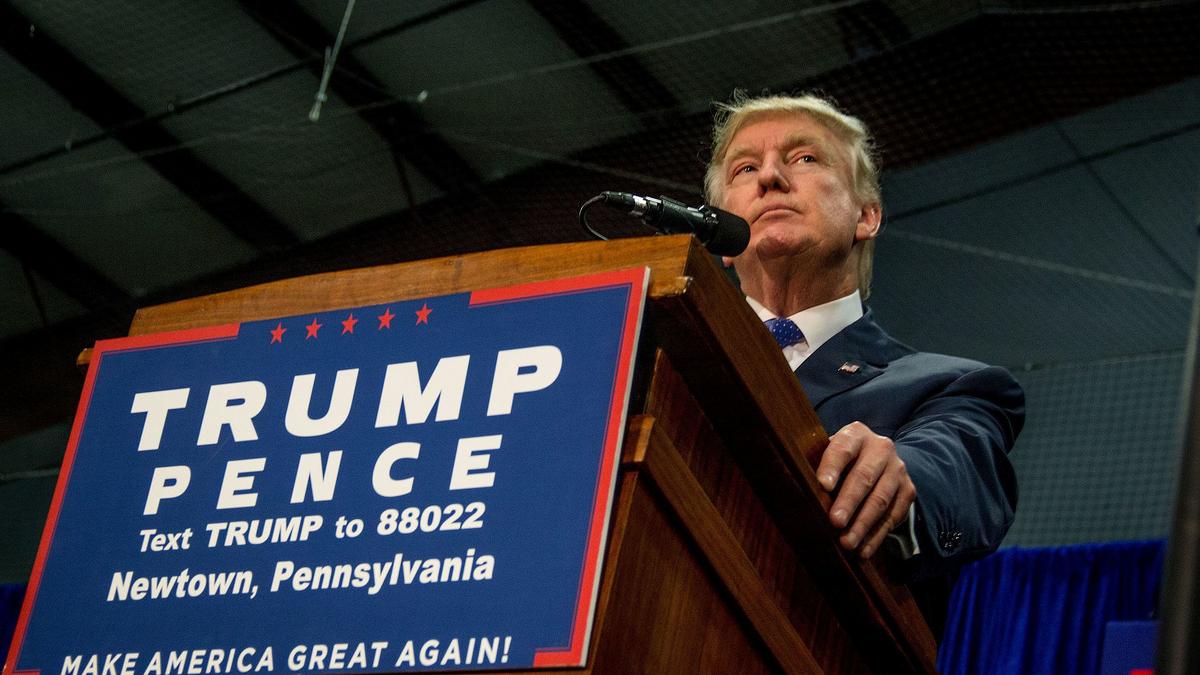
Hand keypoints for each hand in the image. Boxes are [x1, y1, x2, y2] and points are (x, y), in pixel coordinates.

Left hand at [817, 421, 915, 558]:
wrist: (878, 460)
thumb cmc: (841, 460)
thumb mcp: (828, 453)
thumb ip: (815, 465)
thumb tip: (795, 489)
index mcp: (856, 434)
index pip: (842, 449)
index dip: (832, 466)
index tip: (823, 485)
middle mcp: (881, 448)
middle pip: (864, 476)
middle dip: (849, 501)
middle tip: (835, 522)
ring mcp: (898, 469)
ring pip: (881, 499)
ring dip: (863, 524)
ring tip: (847, 542)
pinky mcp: (908, 490)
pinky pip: (892, 516)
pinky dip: (876, 536)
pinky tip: (863, 550)